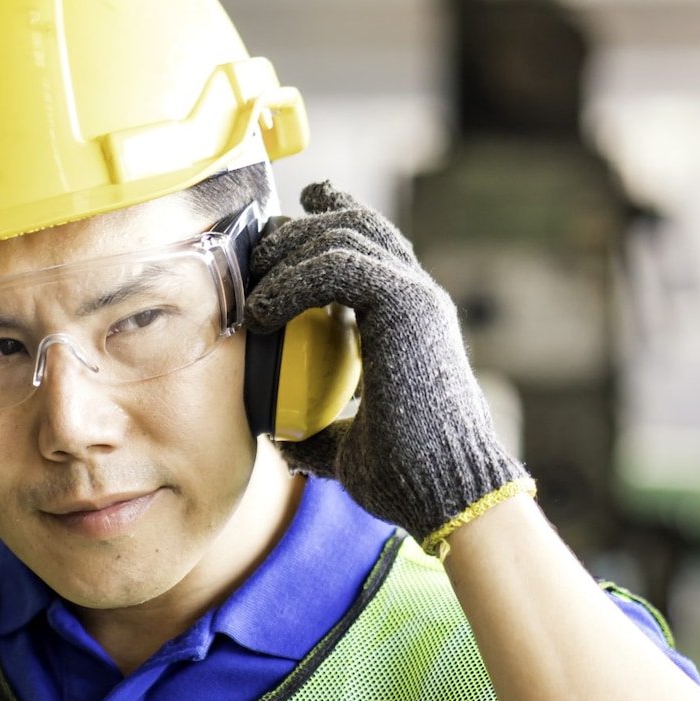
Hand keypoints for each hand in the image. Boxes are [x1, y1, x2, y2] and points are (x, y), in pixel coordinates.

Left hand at [246, 182, 526, 543]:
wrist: (446, 494)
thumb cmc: (406, 479)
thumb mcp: (346, 447)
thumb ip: (319, 433)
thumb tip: (283, 439)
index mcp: (409, 319)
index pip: (370, 246)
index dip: (333, 216)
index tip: (298, 206)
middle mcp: (418, 298)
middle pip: (354, 226)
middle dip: (297, 228)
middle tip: (255, 252)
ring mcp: (417, 297)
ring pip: (345, 233)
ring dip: (288, 249)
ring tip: (252, 288)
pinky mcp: (408, 306)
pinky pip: (340, 264)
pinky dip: (294, 280)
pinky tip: (263, 312)